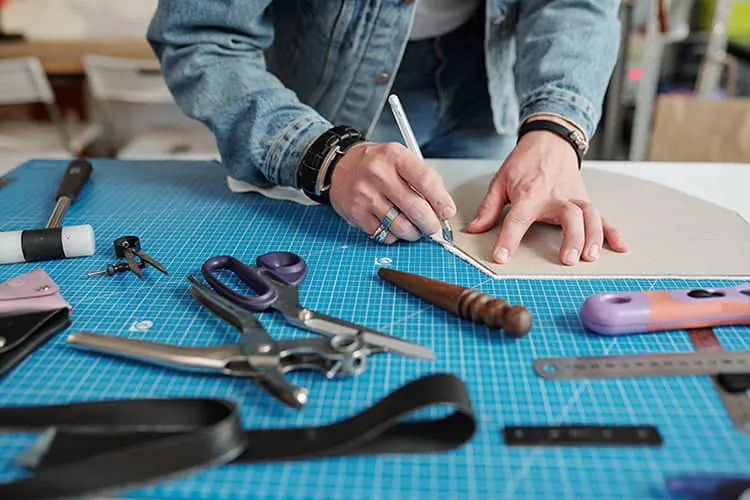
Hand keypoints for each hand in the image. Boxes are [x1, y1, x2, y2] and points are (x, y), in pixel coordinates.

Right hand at [329, 142, 455, 243]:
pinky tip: (392, 227)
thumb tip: (441, 208)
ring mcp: (365, 194)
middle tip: (432, 226)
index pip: (426, 181)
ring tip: (414, 228)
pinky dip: (393, 236)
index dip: (441, 201)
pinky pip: (384, 234)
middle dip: (430, 224)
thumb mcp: (399, 158)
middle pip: (416, 208)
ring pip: (401, 226)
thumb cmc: (374, 164)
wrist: (339, 166)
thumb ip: (421, 179)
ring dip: (413, 233)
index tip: (447, 212)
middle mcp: (379, 174)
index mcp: (395, 156)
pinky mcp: (356, 212)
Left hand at [465, 122, 627, 265]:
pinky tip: (619, 246)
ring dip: (593, 236)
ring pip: (590, 216)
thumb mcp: (500, 181)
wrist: (549, 140)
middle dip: (570, 238)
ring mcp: (574, 197)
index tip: (502, 257)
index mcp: (529, 193)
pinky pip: (602, 216)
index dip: (507, 239)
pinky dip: (612, 232)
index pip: (517, 219)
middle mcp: (555, 196)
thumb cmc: (524, 162)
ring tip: (590, 256)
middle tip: (567, 259)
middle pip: (568, 216)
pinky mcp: (585, 199)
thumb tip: (474, 229)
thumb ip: (488, 208)